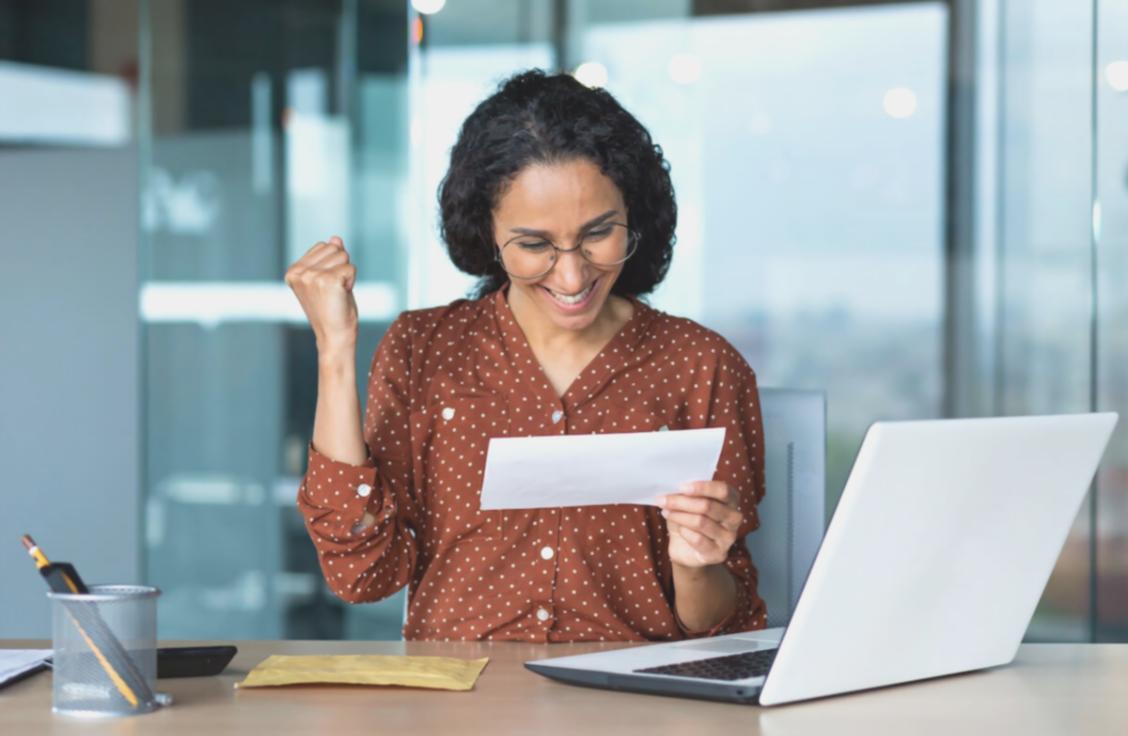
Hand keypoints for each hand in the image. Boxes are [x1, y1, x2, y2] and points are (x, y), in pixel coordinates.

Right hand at [285, 236, 357, 353]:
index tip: (328, 286)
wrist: (334, 337)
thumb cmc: (333, 310)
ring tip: (338, 293)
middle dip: (341, 267)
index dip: (333, 264)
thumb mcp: (328, 279)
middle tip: (335, 291)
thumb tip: (335, 238)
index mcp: (293, 271)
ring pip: (343, 256)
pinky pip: (351, 268)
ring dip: (347, 275)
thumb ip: (330, 258)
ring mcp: (311, 276)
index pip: (324, 246)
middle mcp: (299, 272)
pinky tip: (343, 295)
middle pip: (334, 248)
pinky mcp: (327, 280)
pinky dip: (352, 281)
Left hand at [658, 481, 740, 567]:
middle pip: (708, 506)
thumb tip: (674, 488)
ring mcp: (729, 537)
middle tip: (662, 500)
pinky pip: (698, 540)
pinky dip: (684, 532)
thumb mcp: (686, 502)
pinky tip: (679, 529)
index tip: (682, 487)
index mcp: (731, 499)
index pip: (723, 490)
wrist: (685, 548)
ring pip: (701, 522)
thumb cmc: (687, 519)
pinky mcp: (719, 553)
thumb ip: (686, 493)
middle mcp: (734, 517)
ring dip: (679, 516)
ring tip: (666, 512)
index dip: (703, 488)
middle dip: (681, 502)